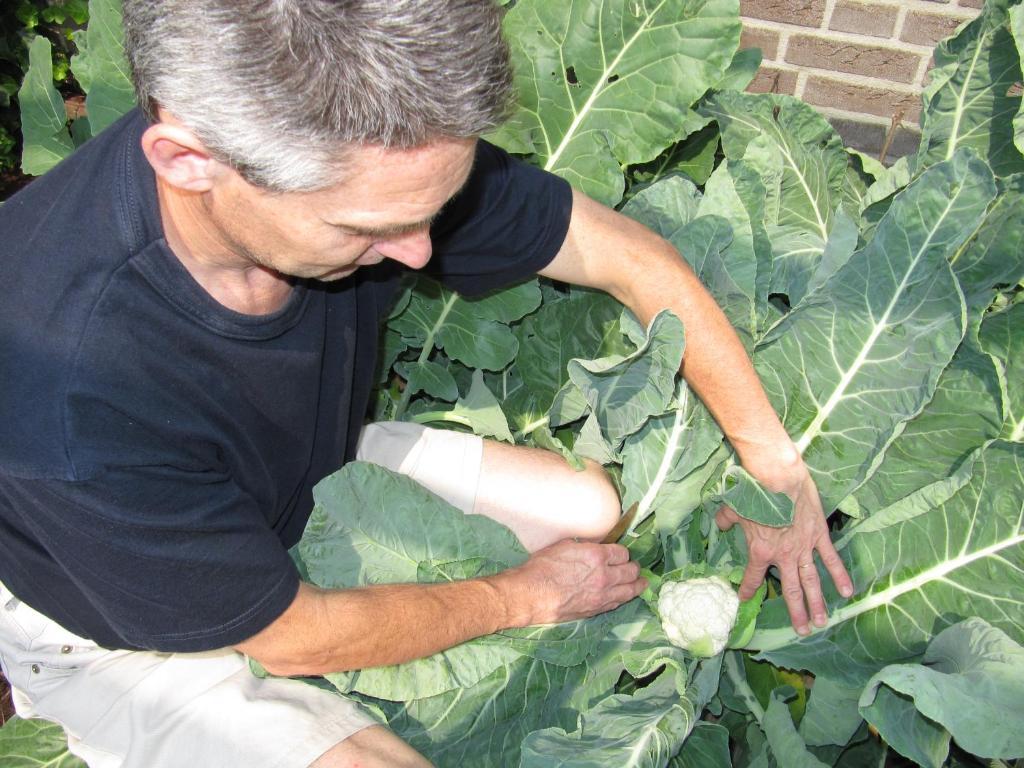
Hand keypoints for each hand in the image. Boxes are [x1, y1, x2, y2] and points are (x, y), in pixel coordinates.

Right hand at [490, 539, 646, 626]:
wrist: (531, 595)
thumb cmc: (542, 568)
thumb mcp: (563, 546)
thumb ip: (583, 546)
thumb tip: (590, 546)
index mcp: (597, 556)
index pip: (622, 553)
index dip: (621, 553)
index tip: (620, 554)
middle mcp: (605, 576)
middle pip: (630, 571)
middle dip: (634, 568)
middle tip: (635, 567)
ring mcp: (602, 595)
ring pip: (629, 590)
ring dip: (636, 585)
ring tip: (642, 583)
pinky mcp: (596, 609)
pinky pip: (617, 603)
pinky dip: (623, 598)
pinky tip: (625, 596)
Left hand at [716, 457, 853, 635]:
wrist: (777, 478)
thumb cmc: (753, 493)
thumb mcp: (733, 508)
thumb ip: (726, 520)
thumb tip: (720, 525)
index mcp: (760, 551)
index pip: (752, 577)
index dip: (747, 590)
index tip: (745, 600)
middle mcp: (783, 555)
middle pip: (790, 590)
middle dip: (796, 612)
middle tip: (802, 631)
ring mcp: (803, 547)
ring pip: (812, 581)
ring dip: (818, 602)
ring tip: (822, 622)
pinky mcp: (819, 535)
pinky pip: (830, 559)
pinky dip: (840, 575)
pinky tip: (848, 592)